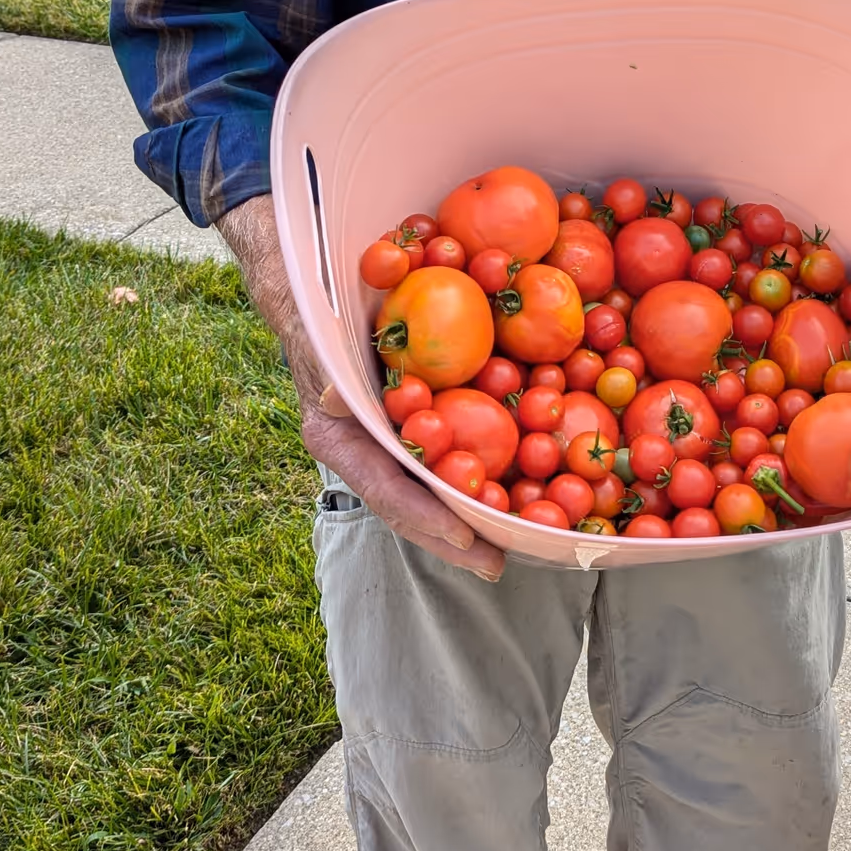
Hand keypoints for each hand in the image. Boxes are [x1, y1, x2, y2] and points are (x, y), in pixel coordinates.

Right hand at [217, 194, 502, 580]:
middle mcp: (370, 449)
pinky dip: (493, 463)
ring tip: (525, 536)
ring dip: (481, 509)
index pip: (384, 489)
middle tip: (503, 562)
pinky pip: (460, 445)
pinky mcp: (427, 418)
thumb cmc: (318, 308)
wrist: (319, 288)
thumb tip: (332, 397)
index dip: (425, 518)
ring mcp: (398, 439)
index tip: (467, 540)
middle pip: (417, 505)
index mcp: (340, 439)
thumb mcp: (316, 330)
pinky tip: (534, 473)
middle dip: (459, 535)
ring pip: (440, 484)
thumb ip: (325, 365)